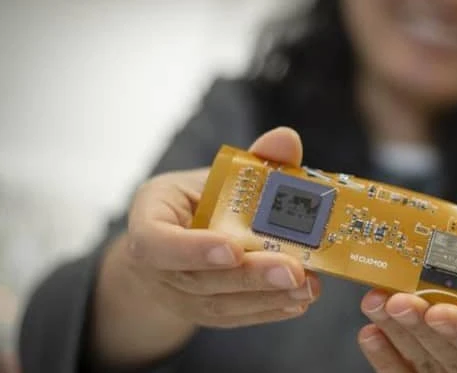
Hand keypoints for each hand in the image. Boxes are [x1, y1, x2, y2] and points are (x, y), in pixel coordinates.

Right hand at [93, 127, 320, 365]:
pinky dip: (269, 310)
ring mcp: (177, 296)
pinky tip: (299, 301)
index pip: (155, 242)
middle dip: (249, 277)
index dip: (192, 249)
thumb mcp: (216, 174)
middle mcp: (155, 267)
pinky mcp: (203, 314)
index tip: (233, 248)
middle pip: (197, 281)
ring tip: (307, 286)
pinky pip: (234, 318)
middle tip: (293, 270)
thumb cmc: (198, 200)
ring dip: (267, 297)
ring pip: (219, 305)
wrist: (175, 239)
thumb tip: (287, 138)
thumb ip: (253, 160)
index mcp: (149, 219)